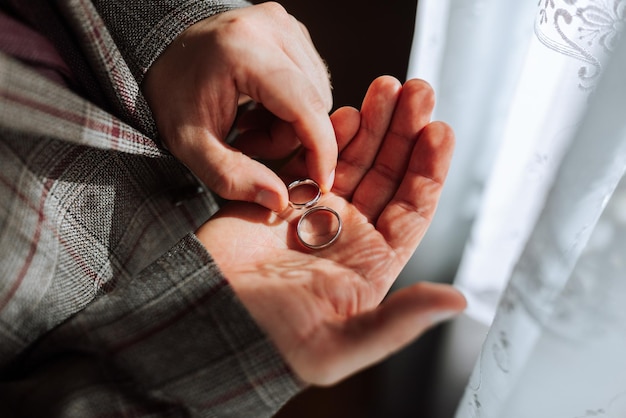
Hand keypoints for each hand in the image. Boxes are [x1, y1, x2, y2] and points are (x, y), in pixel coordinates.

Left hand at [142, 2, 335, 211]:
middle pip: (314, 103)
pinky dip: (292, 107)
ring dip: (291, 124)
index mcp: (243, 48)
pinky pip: (312, 82)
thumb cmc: (174, 97)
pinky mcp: (291, 30)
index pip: (304, 103)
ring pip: (317, 95)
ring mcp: (284, 24)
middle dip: (289, 138)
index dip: (320, 148)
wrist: (165, 57)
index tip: (320, 182)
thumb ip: (232, 177)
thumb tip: (281, 200)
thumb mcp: (191, 145)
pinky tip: (260, 109)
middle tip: (248, 145)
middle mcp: (271, 27)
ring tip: (249, 126)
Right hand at [196, 76, 465, 384]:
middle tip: (418, 92)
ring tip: (386, 88)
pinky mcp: (280, 198)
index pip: (411, 210)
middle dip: (404, 133)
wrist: (206, 325)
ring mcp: (313, 214)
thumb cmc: (269, 345)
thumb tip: (457, 302)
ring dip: (371, 125)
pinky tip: (343, 112)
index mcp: (369, 266)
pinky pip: (310, 159)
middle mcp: (347, 237)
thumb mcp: (339, 346)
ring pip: (352, 161)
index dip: (429, 171)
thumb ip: (398, 323)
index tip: (439, 132)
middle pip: (387, 176)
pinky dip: (325, 135)